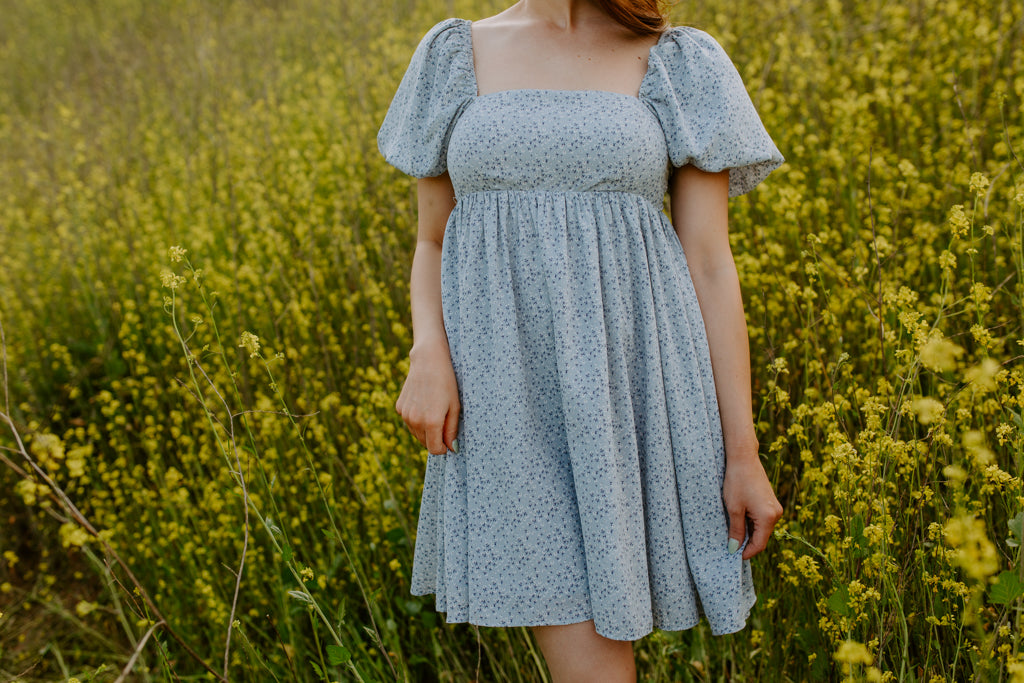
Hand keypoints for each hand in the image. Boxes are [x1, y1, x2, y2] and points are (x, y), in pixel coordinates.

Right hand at [395, 340, 460, 454]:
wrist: (428, 361)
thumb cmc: (447, 383)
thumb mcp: (455, 407)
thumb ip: (451, 430)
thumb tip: (451, 448)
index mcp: (431, 422)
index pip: (434, 449)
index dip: (443, 448)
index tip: (448, 441)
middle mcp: (415, 420)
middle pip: (425, 443)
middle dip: (435, 438)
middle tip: (444, 421)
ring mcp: (405, 414)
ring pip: (416, 433)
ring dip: (425, 429)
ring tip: (434, 410)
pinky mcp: (399, 407)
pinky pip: (409, 422)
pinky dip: (417, 419)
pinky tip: (424, 403)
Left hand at [722, 454, 782, 559]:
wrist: (743, 458)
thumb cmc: (737, 481)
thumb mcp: (734, 508)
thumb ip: (736, 531)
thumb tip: (735, 548)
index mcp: (768, 517)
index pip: (759, 544)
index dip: (747, 553)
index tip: (734, 556)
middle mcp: (776, 513)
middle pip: (762, 537)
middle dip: (747, 543)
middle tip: (730, 545)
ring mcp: (774, 507)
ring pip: (761, 528)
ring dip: (748, 532)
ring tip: (732, 531)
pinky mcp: (770, 502)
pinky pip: (762, 519)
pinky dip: (751, 523)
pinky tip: (738, 519)